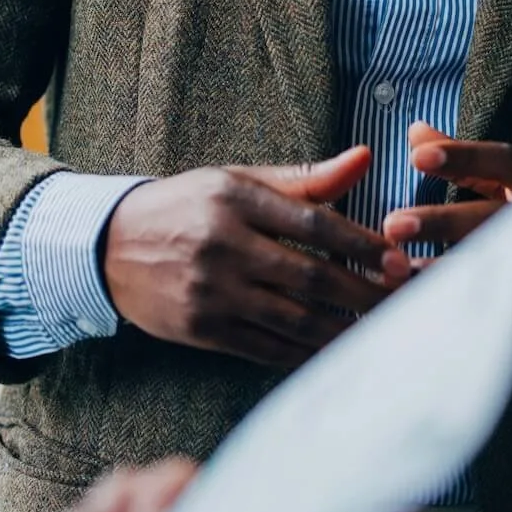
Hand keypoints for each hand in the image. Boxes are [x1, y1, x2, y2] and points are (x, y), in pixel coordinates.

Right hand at [104, 146, 393, 367]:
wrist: (109, 247)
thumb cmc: (188, 207)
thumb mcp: (237, 180)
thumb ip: (304, 178)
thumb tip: (366, 158)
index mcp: (235, 198)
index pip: (313, 222)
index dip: (360, 244)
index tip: (396, 259)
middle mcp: (222, 244)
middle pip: (309, 275)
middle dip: (362, 293)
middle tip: (402, 302)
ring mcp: (209, 290)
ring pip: (292, 318)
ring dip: (341, 329)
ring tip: (378, 332)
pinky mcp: (201, 328)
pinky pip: (264, 347)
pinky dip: (303, 353)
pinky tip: (332, 351)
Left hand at [384, 123, 511, 342]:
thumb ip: (468, 162)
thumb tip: (416, 132)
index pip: (503, 162)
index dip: (462, 157)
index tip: (417, 155)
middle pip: (491, 217)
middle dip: (442, 221)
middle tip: (394, 224)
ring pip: (492, 264)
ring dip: (443, 267)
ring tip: (399, 267)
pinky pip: (500, 302)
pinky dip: (465, 300)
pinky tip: (429, 300)